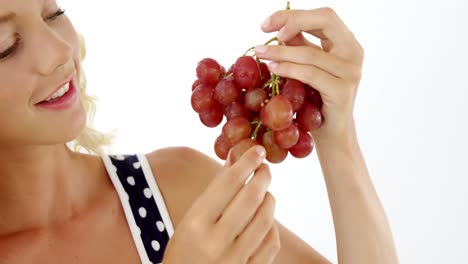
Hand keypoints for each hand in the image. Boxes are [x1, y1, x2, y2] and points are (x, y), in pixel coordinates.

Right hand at [163, 146, 279, 263]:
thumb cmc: (182, 255)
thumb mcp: (188, 223)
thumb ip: (212, 195)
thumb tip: (235, 162)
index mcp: (193, 226)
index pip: (226, 184)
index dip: (245, 163)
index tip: (256, 150)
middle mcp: (215, 243)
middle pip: (250, 198)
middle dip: (262, 176)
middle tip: (265, 167)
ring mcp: (234, 261)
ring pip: (265, 219)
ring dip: (269, 199)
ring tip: (266, 192)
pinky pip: (270, 243)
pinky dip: (271, 226)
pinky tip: (266, 220)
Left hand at [255, 7, 364, 143]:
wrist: (331, 133)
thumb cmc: (317, 99)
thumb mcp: (308, 67)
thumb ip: (299, 46)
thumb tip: (279, 28)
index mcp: (347, 43)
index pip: (324, 16)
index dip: (294, 15)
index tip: (267, 23)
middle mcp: (354, 52)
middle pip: (325, 20)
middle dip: (291, 22)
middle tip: (265, 30)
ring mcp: (351, 72)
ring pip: (310, 53)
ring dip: (280, 52)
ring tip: (261, 53)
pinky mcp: (342, 90)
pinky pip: (309, 74)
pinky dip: (288, 69)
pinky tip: (272, 68)